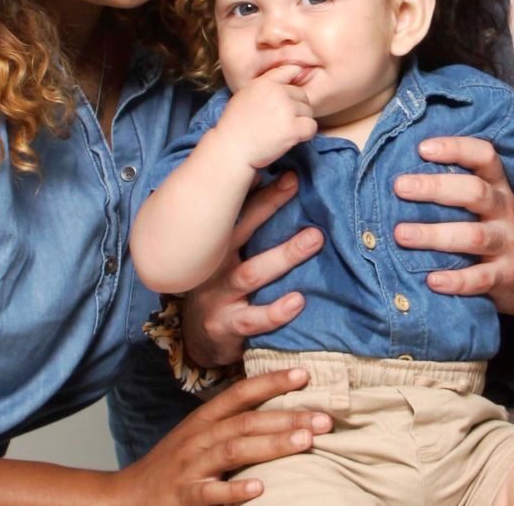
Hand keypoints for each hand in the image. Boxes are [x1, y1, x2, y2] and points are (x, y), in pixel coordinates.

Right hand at [113, 368, 331, 504]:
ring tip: (305, 441)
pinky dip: (235, 489)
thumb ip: (231, 422)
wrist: (129, 497)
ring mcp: (192, 467)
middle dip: (288, 416)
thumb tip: (276, 410)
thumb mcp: (198, 435)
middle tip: (325, 417)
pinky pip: (212, 493)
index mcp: (204, 419)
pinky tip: (260, 487)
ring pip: (235, 450)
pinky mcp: (186, 497)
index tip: (304, 373)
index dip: (271, 381)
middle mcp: (199, 438)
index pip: (241, 393)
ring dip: (272, 444)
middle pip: (247, 421)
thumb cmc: (173, 465)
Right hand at [184, 173, 323, 366]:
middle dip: (269, 206)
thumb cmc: (222, 291)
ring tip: (314, 238)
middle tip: (298, 185)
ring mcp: (217, 297)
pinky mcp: (225, 327)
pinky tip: (298, 301)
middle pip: (240, 231)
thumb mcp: (227, 260)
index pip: (237, 211)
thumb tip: (270, 187)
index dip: (260, 191)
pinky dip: (276, 311)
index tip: (286, 171)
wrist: (199, 343)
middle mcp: (214, 267)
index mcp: (217, 247)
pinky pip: (252, 319)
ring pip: (250, 273)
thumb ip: (247, 233)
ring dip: (285, 255)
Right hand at [215, 65, 317, 168]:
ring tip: (281, 131)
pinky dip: (305, 134)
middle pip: (303, 95)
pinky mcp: (293, 127)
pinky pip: (311, 127)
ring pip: (308, 112)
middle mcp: (277, 92)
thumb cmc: (235, 125)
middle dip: (296, 109)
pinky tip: (291, 138)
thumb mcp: (245, 95)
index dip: (294, 82)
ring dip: (300, 122)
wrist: (231, 149)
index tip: (289, 97)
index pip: (290, 70)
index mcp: (265, 82)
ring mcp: (286, 109)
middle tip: (281, 122)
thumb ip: (264, 86)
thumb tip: (287, 79)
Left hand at [392, 136, 513, 318]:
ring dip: (435, 235)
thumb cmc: (494, 234)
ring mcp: (508, 245)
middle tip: (399, 187)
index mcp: (498, 188)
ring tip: (401, 234)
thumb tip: (403, 175)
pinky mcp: (506, 277)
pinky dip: (455, 280)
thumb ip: (456, 190)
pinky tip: (430, 280)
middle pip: (475, 192)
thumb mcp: (485, 207)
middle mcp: (505, 211)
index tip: (422, 148)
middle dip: (435, 187)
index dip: (456, 147)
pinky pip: (480, 279)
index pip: (484, 157)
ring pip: (474, 236)